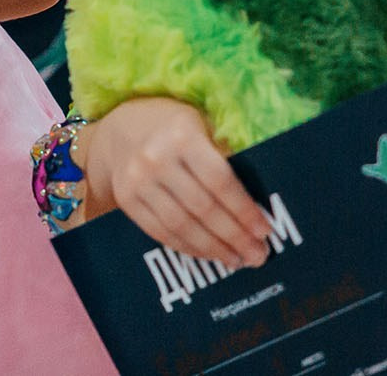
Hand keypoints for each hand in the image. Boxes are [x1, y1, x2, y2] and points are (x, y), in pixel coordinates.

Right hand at [86, 98, 269, 270]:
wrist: (121, 130)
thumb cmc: (174, 128)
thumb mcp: (202, 126)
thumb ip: (224, 156)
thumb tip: (258, 201)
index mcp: (182, 136)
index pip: (219, 181)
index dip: (244, 210)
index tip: (265, 230)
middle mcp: (155, 158)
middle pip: (202, 208)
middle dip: (234, 236)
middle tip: (257, 255)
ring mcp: (136, 181)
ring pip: (181, 225)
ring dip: (213, 248)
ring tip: (236, 259)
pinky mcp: (125, 199)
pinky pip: (160, 231)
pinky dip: (187, 247)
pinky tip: (207, 253)